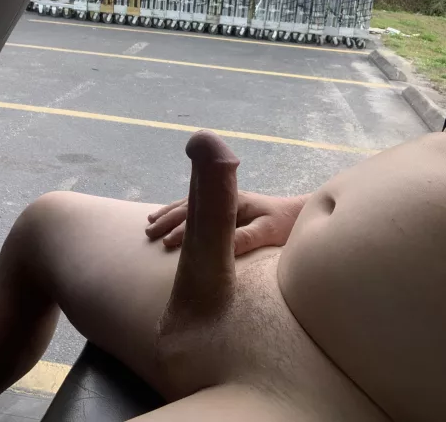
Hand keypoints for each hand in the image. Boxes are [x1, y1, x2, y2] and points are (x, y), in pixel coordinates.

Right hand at [146, 189, 307, 255]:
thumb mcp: (267, 232)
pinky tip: (170, 220)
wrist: (298, 215)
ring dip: (169, 214)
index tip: (166, 242)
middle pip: (189, 206)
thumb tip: (217, 248)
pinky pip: (197, 209)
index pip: (200, 214)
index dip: (182, 228)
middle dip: (168, 219)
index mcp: (233, 202)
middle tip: (148, 232)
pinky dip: (179, 213)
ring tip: (149, 223)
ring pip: (189, 205)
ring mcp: (223, 203)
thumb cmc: (285, 225)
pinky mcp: (225, 211)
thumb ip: (244, 238)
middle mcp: (224, 199)